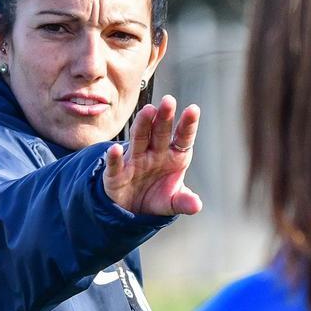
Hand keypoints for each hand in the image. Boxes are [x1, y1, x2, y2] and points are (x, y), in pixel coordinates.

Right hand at [103, 95, 202, 215]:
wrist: (132, 210)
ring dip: (142, 125)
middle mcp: (154, 153)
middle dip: (164, 117)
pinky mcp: (116, 174)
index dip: (187, 124)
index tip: (193, 109)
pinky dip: (115, 157)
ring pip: (139, 139)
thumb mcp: (172, 202)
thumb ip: (183, 201)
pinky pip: (116, 164)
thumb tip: (196, 206)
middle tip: (168, 101)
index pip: (182, 138)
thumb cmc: (156, 197)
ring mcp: (135, 161)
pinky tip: (116, 149)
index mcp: (173, 156)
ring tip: (148, 111)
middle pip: (160, 132)